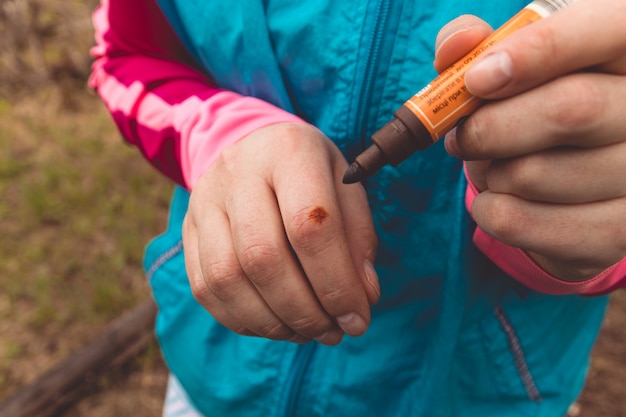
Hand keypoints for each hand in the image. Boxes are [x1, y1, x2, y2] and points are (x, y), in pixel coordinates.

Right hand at [182, 123, 378, 344]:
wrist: (252, 145)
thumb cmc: (309, 171)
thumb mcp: (347, 188)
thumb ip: (359, 240)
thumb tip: (362, 297)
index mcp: (289, 151)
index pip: (310, 226)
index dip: (336, 283)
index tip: (358, 318)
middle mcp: (239, 172)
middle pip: (263, 257)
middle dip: (303, 310)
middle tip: (332, 331)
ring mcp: (205, 201)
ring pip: (228, 279)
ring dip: (272, 322)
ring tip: (306, 332)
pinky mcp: (188, 230)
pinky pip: (206, 289)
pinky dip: (243, 320)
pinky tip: (275, 324)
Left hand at [436, 0, 625, 280]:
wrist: (565, 174)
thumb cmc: (532, 104)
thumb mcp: (510, 62)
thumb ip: (479, 45)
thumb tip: (455, 46)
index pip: (606, 33)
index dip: (537, 52)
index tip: (477, 79)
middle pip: (570, 111)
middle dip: (490, 127)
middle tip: (461, 136)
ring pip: (537, 175)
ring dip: (490, 173)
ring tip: (491, 166)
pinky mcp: (618, 231)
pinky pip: (528, 225)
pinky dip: (491, 211)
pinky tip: (496, 199)